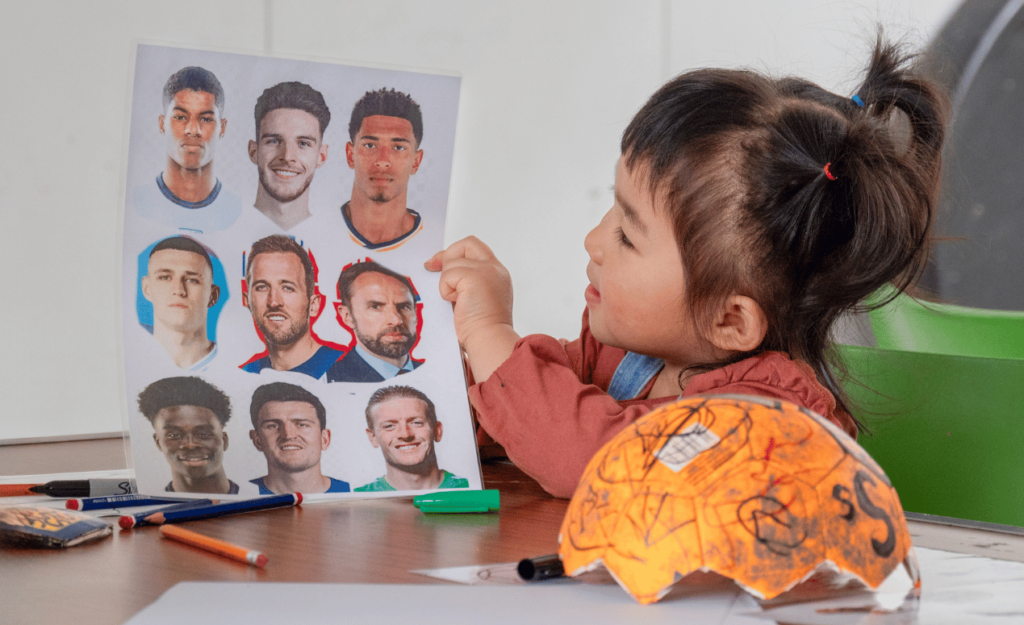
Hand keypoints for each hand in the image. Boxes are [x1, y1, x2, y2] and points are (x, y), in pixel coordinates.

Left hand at [426, 236, 519, 381]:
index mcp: (497, 274)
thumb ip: (464, 281)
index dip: (454, 253)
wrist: (489, 341)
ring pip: (452, 262)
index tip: (438, 265)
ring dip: (447, 283)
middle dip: (447, 258)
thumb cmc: (481, 329)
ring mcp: (487, 271)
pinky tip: (457, 304)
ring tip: (457, 302)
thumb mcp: (474, 297)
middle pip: (465, 245)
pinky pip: (448, 275)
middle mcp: (495, 269)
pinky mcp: (474, 277)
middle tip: (436, 272)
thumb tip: (440, 268)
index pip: (475, 249)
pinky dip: (446, 290)